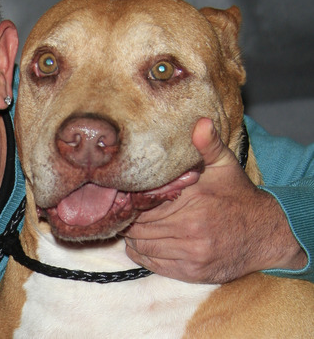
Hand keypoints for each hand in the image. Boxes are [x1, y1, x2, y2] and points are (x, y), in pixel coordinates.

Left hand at [123, 118, 306, 283]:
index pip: (143, 202)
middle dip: (130, 217)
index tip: (127, 194)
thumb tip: (199, 122)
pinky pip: (151, 263)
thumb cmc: (238, 196)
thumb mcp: (225, 165)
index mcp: (193, 201)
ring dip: (134, 236)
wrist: (267, 234)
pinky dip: (143, 253)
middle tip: (129, 211)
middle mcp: (190, 229)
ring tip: (138, 225)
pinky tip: (147, 242)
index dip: (131, 199)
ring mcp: (191, 253)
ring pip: (140, 245)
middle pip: (138, 224)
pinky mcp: (191, 272)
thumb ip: (208, 144)